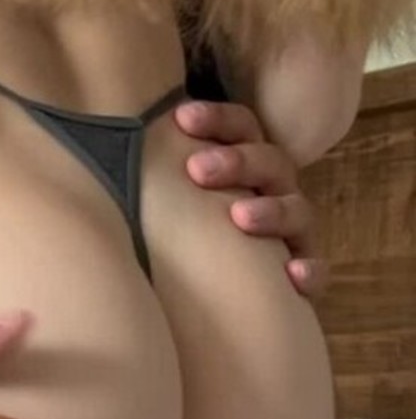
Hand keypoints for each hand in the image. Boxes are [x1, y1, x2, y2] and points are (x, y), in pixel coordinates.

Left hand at [174, 101, 327, 298]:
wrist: (223, 299)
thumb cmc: (190, 237)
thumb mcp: (175, 204)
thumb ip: (156, 176)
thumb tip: (102, 143)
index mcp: (247, 163)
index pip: (242, 126)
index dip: (216, 118)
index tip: (180, 118)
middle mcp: (275, 190)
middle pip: (270, 161)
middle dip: (236, 161)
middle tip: (197, 169)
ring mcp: (293, 231)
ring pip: (296, 210)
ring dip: (270, 209)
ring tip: (239, 217)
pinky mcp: (303, 271)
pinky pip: (316, 269)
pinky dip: (309, 271)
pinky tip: (292, 276)